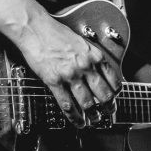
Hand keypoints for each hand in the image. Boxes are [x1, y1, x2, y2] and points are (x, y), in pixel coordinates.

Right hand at [18, 14, 121, 128]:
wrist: (35, 28)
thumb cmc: (55, 33)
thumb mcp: (81, 42)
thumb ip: (90, 58)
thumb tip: (96, 72)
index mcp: (94, 56)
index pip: (112, 79)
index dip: (116, 92)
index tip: (114, 97)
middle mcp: (85, 66)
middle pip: (103, 94)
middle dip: (108, 107)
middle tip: (109, 112)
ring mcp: (70, 75)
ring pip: (87, 103)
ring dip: (93, 115)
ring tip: (95, 120)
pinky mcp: (55, 82)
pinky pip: (68, 105)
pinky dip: (75, 117)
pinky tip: (78, 122)